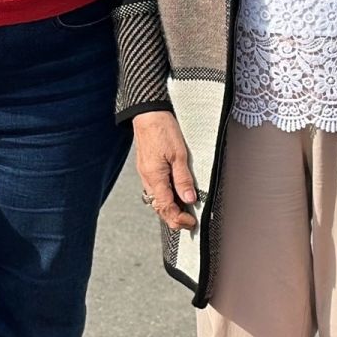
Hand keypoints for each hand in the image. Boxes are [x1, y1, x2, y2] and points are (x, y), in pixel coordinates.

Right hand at [132, 110, 197, 229]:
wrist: (148, 114)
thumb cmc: (163, 130)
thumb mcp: (179, 155)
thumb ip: (183, 179)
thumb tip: (189, 199)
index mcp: (155, 177)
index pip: (166, 207)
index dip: (178, 219)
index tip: (191, 222)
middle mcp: (147, 179)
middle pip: (159, 208)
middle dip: (173, 218)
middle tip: (188, 222)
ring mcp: (145, 174)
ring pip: (155, 200)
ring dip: (169, 209)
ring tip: (183, 211)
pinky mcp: (146, 168)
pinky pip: (154, 190)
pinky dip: (164, 198)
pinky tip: (173, 195)